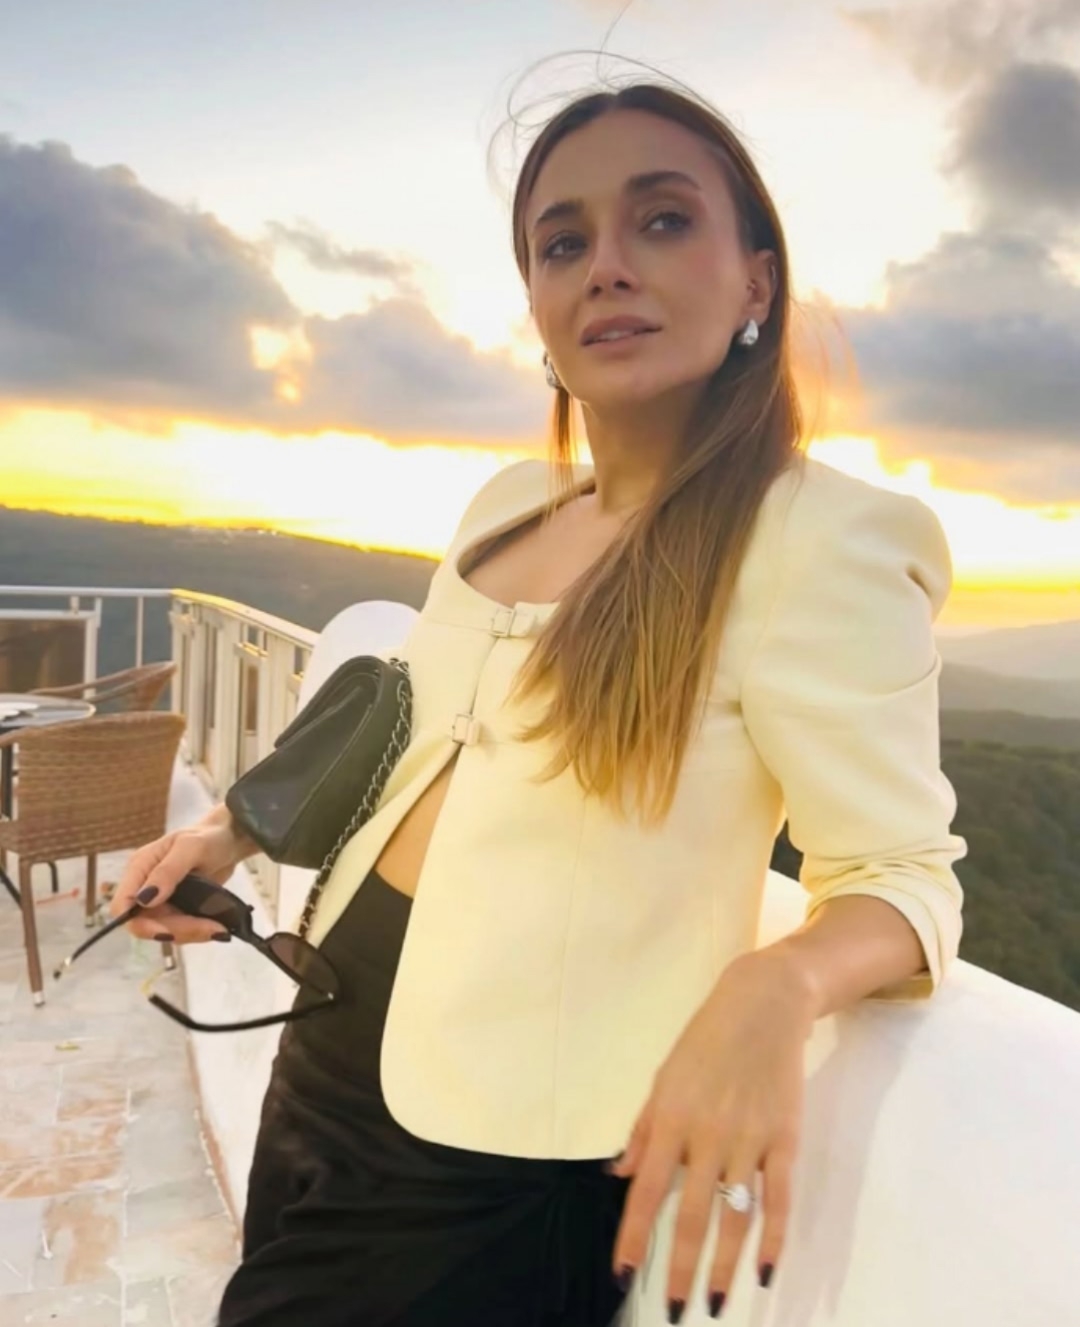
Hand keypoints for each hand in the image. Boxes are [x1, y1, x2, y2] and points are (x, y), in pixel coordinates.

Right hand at [109, 805, 257, 943]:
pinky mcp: (177, 907)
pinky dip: (196, 930)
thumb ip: (168, 871)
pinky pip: (180, 927)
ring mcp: (161, 899)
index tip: (167, 932)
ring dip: (190, 933)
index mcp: (139, 868)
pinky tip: (216, 926)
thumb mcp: (190, 847)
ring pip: (165, 929)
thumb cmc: (208, 836)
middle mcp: (145, 886)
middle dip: (177, 930)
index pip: (122, 905)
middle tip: (211, 929)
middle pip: (146, 923)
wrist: (230, 840)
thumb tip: (144, 900)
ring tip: (219, 928)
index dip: (139, 924)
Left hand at [610, 953, 814, 1318]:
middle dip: (680, 1268)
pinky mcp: (785, 1139)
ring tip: (714, 1302)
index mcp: (672, 1119)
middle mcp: (708, 1134)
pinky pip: (779, 1199)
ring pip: (735, 1216)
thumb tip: (621, 1174)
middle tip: (675, 1310)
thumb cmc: (705, 1041)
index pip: (647, 1190)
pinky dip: (774, 1238)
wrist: (763, 1004)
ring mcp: (750, 1139)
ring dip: (723, 1265)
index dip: (633, 1235)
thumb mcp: (664, 1077)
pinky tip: (766, 1271)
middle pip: (691, 1214)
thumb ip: (645, 1129)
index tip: (623, 1274)